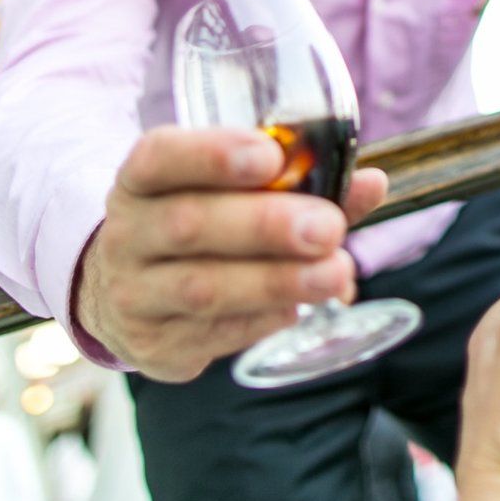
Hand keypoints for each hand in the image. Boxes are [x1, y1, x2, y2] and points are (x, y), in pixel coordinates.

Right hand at [74, 127, 388, 381]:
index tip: (270, 155)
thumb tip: (371, 183)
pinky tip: (297, 307)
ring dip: (276, 281)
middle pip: (188, 224)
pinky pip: (214, 333)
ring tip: (335, 273)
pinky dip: (264, 318)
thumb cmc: (201, 227)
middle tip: (327, 228)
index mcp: (142, 181)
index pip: (160, 158)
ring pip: (203, 288)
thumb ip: (302, 187)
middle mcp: (128, 235)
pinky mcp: (154, 345)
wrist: (130, 297)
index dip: (211, 154)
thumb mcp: (230, 195)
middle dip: (265, 225)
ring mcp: (134, 295)